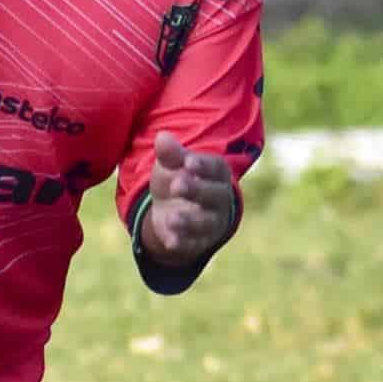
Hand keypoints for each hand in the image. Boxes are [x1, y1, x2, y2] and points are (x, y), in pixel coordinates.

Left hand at [137, 132, 236, 264]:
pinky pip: (193, 244)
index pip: (215, 168)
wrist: (172, 210)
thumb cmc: (176, 179)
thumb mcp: (171, 165)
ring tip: (172, 217)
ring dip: (189, 221)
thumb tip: (162, 137)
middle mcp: (220, 198)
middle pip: (214, 195)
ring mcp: (212, 221)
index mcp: (217, 174)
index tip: (188, 163)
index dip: (203, 166)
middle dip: (196, 190)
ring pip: (206, 223)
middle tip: (177, 185)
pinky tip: (170, 240)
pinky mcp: (199, 241)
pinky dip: (182, 243)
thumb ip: (169, 154)